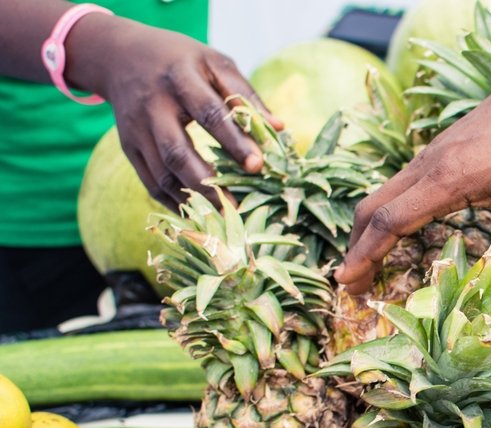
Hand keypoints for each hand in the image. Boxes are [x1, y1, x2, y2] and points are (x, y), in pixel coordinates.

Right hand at [74, 21, 280, 208]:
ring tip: (224, 218)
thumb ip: (245, 95)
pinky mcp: (129, 148)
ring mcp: (136, 130)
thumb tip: (278, 129)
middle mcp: (153, 106)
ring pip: (162, 174)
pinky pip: (151, 183)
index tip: (258, 166)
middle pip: (177, 152)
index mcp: (179, 78)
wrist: (121, 56)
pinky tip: (201, 214)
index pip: (209, 113)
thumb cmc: (182, 61)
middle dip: (208, 183)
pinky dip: (175, 203)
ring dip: (193, 201)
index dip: (234, 142)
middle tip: (238, 207)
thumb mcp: (214, 64)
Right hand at [334, 59, 490, 302]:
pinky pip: (399, 185)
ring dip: (368, 230)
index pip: (390, 222)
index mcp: (448, 179)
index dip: (366, 256)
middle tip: (354, 288)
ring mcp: (431, 155)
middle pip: (372, 209)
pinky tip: (398, 231)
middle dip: (357, 249)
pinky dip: (387, 212)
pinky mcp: (440, 150)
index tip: (346, 283)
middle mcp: (429, 165)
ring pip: (382, 194)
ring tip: (368, 265)